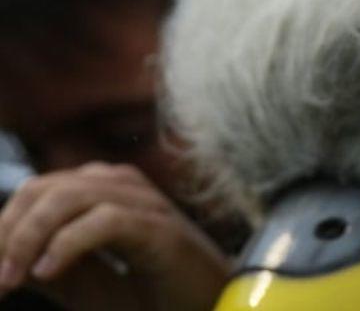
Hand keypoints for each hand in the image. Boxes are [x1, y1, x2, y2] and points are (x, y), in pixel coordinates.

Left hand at [0, 163, 228, 310]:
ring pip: (70, 197)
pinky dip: (67, 245)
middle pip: (46, 188)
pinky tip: (47, 272)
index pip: (38, 190)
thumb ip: (52, 266)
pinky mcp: (161, 229)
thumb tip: (5, 256)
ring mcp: (147, 204)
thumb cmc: (159, 301)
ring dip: (28, 239)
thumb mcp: (90, 286)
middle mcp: (126, 188)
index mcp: (107, 193)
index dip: (4, 226)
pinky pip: (104, 221)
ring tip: (13, 279)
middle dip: (9, 231)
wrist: (212, 310)